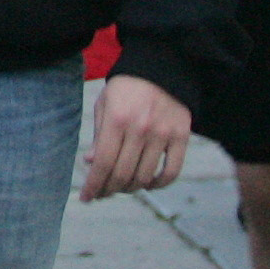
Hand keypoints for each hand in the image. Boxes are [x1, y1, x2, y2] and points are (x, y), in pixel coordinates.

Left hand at [81, 74, 190, 199]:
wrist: (162, 69)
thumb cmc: (126, 89)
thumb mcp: (105, 105)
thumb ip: (99, 135)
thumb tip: (90, 163)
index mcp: (116, 119)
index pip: (102, 163)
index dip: (93, 185)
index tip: (87, 198)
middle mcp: (140, 129)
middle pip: (122, 174)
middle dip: (109, 190)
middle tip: (103, 193)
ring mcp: (163, 134)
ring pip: (145, 177)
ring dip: (131, 188)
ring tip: (122, 187)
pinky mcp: (182, 137)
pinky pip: (172, 172)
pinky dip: (159, 184)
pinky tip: (148, 184)